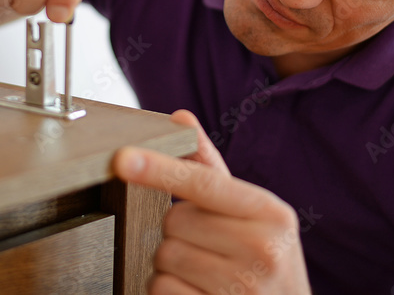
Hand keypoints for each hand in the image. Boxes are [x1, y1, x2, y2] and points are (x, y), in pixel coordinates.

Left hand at [113, 110, 311, 294]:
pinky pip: (162, 290)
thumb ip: (210, 169)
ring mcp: (243, 288)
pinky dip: (168, 291)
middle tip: (208, 246)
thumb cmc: (263, 257)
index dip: (159, 169)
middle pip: (175, 222)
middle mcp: (263, 250)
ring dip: (171, 264)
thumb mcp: (251, 212)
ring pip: (164, 257)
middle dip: (179, 231)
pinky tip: (198, 292)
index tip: (123, 159)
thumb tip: (180, 117)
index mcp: (270, 213)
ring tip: (205, 272)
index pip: (203, 183)